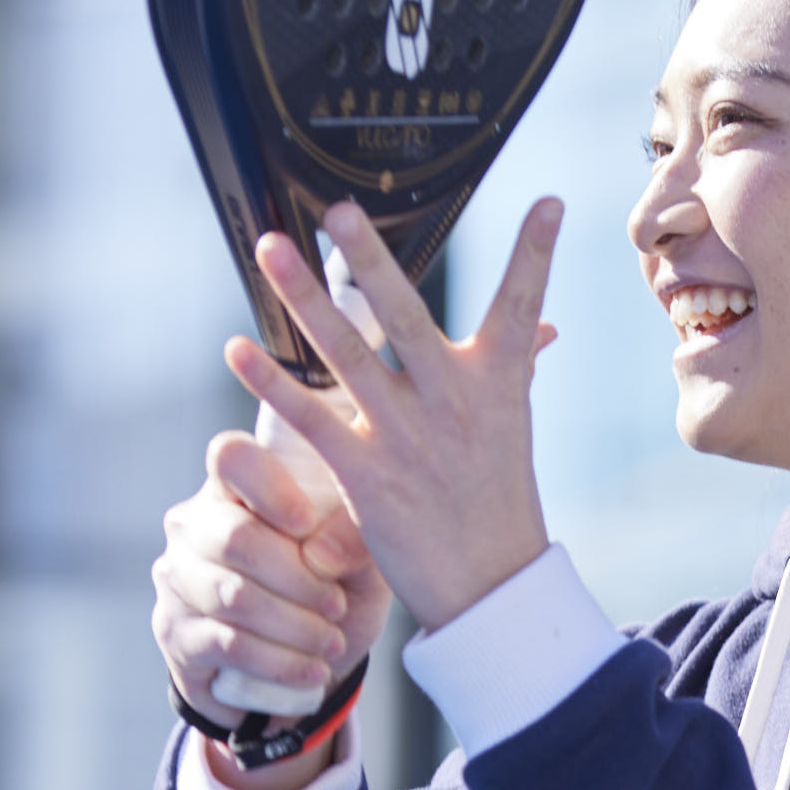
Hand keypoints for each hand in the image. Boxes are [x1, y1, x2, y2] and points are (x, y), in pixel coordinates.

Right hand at [152, 414, 390, 743]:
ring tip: (332, 643)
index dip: (271, 487)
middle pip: (237, 538)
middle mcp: (194, 525)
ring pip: (234, 597)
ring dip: (295, 626)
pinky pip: (229, 644)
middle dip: (299, 580)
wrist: (302, 670)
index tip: (308, 523)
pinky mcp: (174, 632)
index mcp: (235, 488)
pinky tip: (313, 671)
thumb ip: (354, 540)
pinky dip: (280, 662)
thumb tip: (323, 555)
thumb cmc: (330, 592)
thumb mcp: (360, 562)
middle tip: (337, 605)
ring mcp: (176, 578)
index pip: (230, 457)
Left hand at [227, 198, 559, 634]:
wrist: (490, 586)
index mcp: (498, 383)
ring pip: (347, 355)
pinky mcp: (366, 475)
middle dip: (372, 262)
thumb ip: (509, 367)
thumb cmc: (498, 501)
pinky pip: (312, 419)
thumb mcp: (511, 426)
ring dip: (304, 300)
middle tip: (341, 210)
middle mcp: (452, 400)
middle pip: (407, 316)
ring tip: (271, 249)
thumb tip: (539, 324)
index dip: (537, 254)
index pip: (523, 305)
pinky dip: (273, 382)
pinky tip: (239, 349)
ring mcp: (406, 436)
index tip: (549, 202)